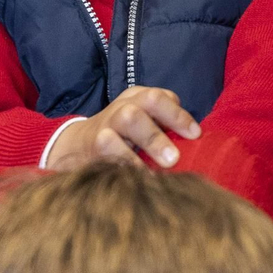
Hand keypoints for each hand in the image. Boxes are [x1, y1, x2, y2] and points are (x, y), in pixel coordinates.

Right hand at [49, 86, 201, 170]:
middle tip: (186, 146)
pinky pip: (113, 146)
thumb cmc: (120, 139)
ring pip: (131, 118)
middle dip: (172, 119)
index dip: (181, 115)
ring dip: (153, 139)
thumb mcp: (141, 127)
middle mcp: (125, 104)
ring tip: (169, 162)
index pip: (163, 97)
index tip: (196, 135)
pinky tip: (143, 175)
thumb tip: (196, 146)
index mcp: (138, 97)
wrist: (75, 148)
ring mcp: (109, 121)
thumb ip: (163, 129)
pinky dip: (130, 160)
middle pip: (151, 100)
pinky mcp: (96, 142)